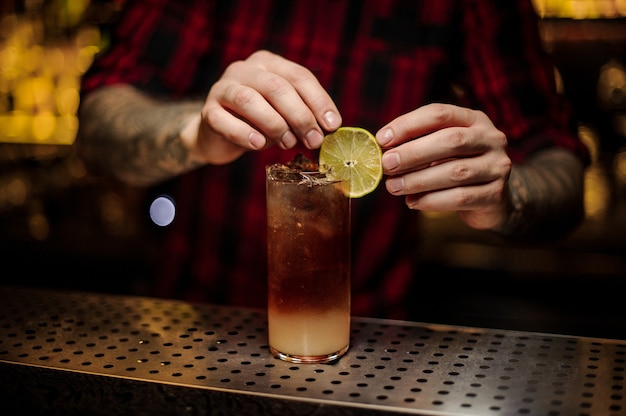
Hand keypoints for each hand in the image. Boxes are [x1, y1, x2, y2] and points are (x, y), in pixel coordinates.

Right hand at [192, 50, 341, 164]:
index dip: (319, 101)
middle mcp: (244, 69)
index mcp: (269, 63)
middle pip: (277, 87)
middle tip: (314, 140)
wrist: (218, 135)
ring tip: (288, 143)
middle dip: (300, 116)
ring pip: (250, 100)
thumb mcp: (285, 115)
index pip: (299, 76)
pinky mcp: (208, 111)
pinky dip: (244, 134)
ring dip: (275, 125)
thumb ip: (303, 116)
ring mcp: (223, 88)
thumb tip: (327, 129)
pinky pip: (225, 121)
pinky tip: (258, 145)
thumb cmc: (259, 122)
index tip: (332, 126)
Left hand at [376, 103, 511, 229]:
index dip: (408, 124)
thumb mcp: (440, 151)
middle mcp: (491, 138)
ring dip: (418, 180)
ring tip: (393, 187)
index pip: (440, 114)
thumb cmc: (455, 168)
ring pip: (455, 172)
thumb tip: (382, 153)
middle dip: (413, 153)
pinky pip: (460, 197)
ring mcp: (497, 166)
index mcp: (473, 119)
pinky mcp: (496, 194)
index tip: (382, 139)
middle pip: (451, 141)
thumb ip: (417, 147)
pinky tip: (412, 202)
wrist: (492, 201)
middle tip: (386, 165)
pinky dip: (432, 200)